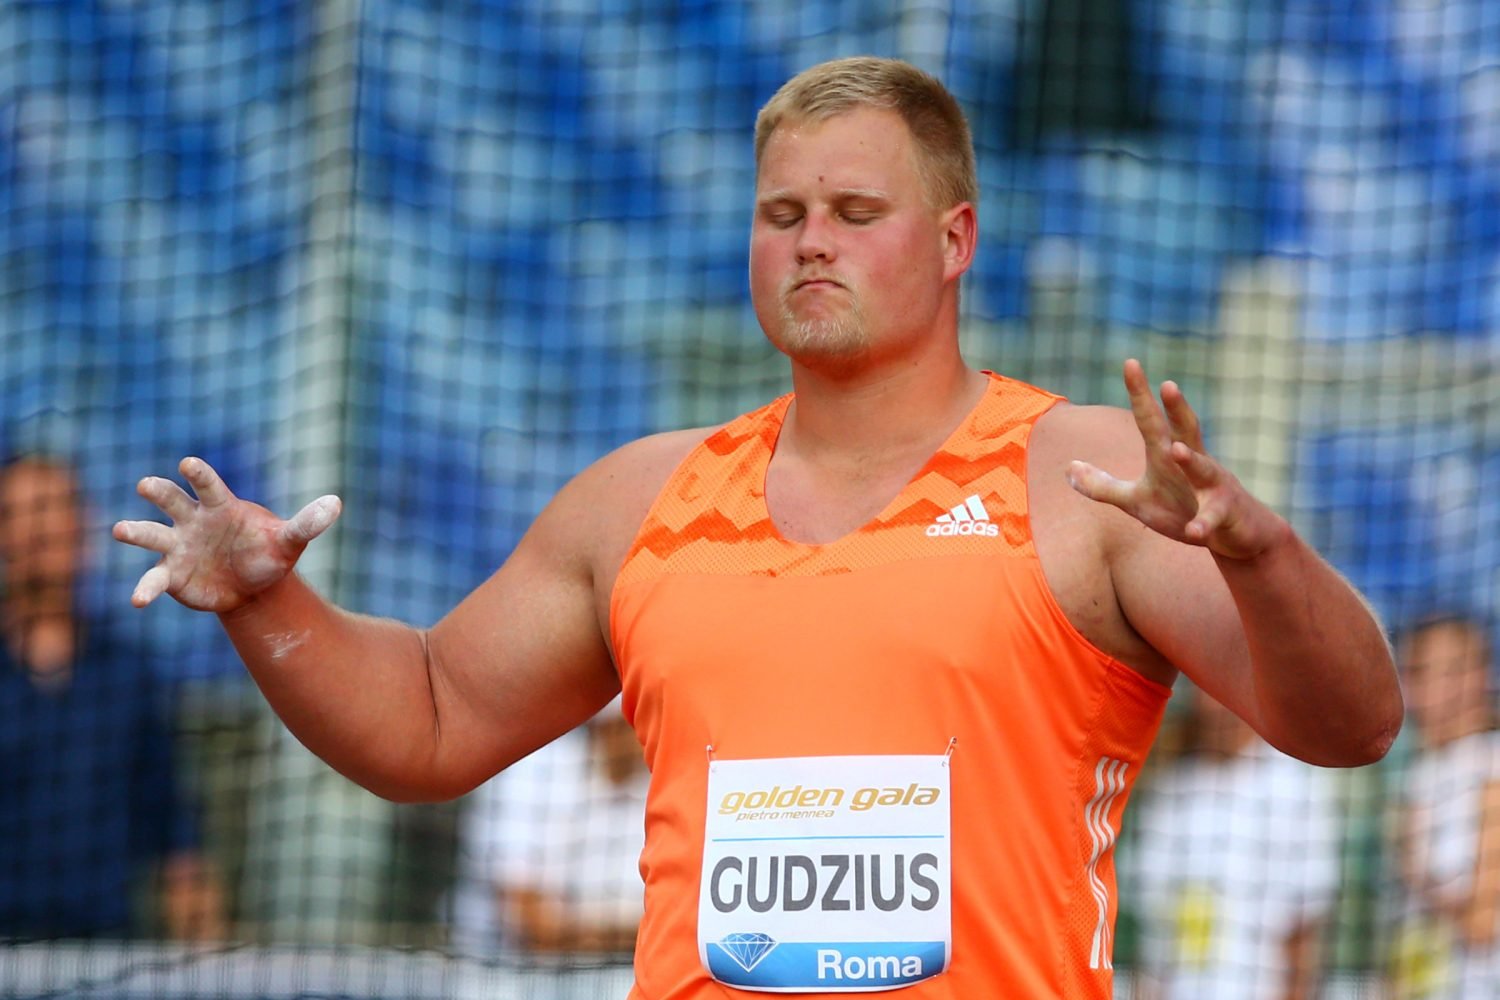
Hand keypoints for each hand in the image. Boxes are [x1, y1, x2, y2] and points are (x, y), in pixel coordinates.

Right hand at [112, 457, 340, 612]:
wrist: (254, 587)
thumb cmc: (268, 553)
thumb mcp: (289, 540)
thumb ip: (307, 523)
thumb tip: (336, 503)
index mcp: (220, 506)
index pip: (207, 485)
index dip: (198, 473)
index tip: (187, 463)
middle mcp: (193, 521)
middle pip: (171, 501)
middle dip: (159, 491)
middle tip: (146, 485)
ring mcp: (177, 547)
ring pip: (151, 534)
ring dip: (135, 531)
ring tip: (120, 529)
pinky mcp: (170, 575)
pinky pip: (154, 580)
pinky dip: (145, 588)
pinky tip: (138, 600)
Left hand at [1065, 359, 1284, 560]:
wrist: (1236, 534)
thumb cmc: (1182, 510)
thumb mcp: (1137, 501)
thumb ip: (1103, 486)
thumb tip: (1068, 467)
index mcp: (1169, 455)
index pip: (1151, 419)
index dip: (1141, 393)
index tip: (1130, 362)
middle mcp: (1194, 463)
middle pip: (1186, 431)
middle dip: (1178, 409)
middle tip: (1168, 384)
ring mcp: (1213, 487)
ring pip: (1204, 469)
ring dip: (1191, 461)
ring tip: (1176, 451)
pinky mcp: (1224, 514)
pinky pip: (1212, 519)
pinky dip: (1204, 523)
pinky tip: (1195, 531)